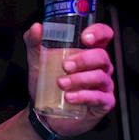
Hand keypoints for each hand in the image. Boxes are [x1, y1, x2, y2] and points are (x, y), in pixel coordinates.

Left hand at [23, 22, 115, 138]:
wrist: (44, 111)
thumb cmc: (46, 83)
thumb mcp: (37, 60)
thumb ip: (34, 42)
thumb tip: (36, 28)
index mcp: (88, 51)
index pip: (104, 35)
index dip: (98, 32)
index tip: (84, 37)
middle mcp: (100, 66)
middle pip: (102, 56)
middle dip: (83, 59)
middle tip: (64, 65)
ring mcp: (103, 84)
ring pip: (100, 76)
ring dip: (79, 79)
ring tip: (61, 83)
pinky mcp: (103, 102)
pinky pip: (99, 97)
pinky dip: (83, 96)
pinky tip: (70, 97)